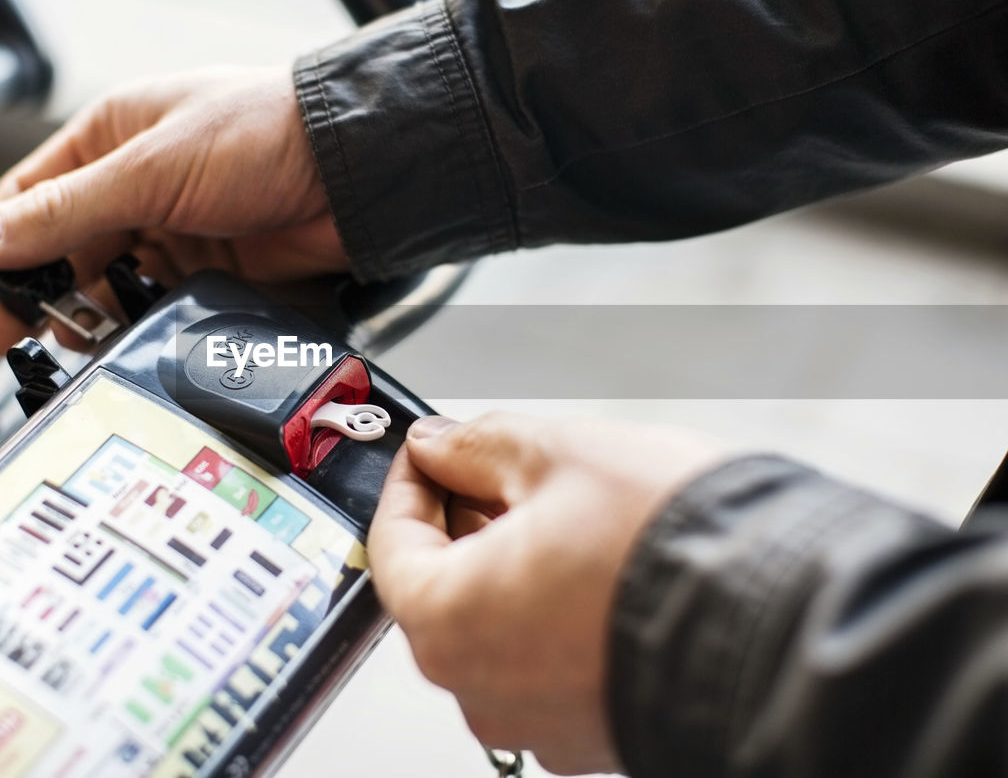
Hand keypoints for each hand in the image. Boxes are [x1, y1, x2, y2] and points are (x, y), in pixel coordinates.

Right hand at [0, 66, 343, 352]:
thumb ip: (63, 212)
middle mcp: (137, 183)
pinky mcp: (207, 270)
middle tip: (0, 334)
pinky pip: (151, 303)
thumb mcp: (147, 169)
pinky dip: (127, 324)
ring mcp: (173, 229)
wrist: (352, 171)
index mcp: (112, 136)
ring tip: (49, 346)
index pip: (31, 194)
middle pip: (63, 245)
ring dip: (76, 313)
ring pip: (105, 280)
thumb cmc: (260, 135)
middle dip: (29, 290)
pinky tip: (108, 344)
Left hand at [368, 412, 728, 774]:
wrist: (788, 623)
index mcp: (448, 621)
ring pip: (497, 629)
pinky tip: (596, 570)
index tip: (429, 453)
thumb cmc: (673, 549)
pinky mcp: (593, 734)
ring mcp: (539, 722)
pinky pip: (548, 665)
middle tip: (495, 473)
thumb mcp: (557, 456)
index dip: (409, 484)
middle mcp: (482, 689)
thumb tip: (439, 445)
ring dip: (511, 567)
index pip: (391, 545)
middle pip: (442, 590)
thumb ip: (477, 446)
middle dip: (462, 522)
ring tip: (562, 514)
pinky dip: (554, 615)